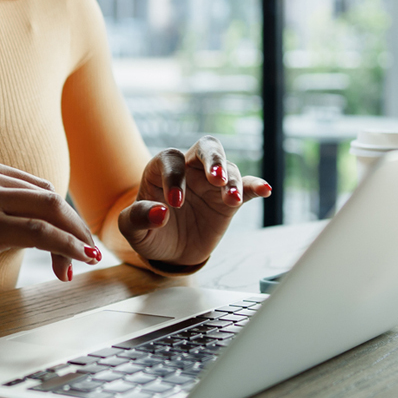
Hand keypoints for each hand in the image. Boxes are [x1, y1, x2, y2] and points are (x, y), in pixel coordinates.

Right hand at [0, 158, 101, 317]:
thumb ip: (7, 214)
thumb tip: (54, 231)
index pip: (38, 187)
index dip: (62, 217)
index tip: (73, 246)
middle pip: (48, 196)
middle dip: (73, 227)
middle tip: (88, 254)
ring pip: (48, 212)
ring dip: (74, 239)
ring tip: (84, 261)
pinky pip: (38, 233)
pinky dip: (65, 247)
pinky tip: (75, 262)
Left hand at [118, 136, 271, 269]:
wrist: (169, 250)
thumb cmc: (148, 231)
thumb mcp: (132, 229)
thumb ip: (138, 218)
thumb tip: (160, 213)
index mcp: (162, 168)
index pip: (171, 160)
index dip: (173, 177)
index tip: (174, 204)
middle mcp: (190, 168)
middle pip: (206, 147)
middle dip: (212, 159)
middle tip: (215, 178)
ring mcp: (212, 183)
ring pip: (228, 168)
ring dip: (232, 180)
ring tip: (232, 199)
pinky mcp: (229, 201)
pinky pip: (246, 186)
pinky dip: (256, 186)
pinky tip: (265, 190)